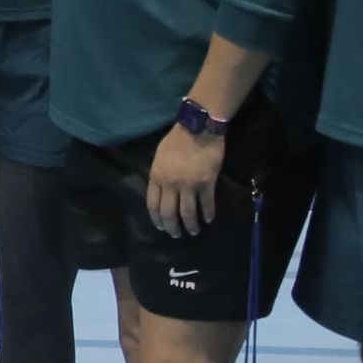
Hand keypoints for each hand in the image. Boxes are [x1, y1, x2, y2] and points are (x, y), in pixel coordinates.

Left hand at [147, 124, 225, 238]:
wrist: (198, 128)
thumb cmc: (177, 140)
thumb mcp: (160, 157)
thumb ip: (159, 175)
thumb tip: (161, 191)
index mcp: (156, 177)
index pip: (153, 205)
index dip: (157, 219)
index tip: (161, 227)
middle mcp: (171, 184)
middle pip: (169, 213)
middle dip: (172, 227)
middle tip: (176, 235)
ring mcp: (189, 184)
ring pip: (187, 213)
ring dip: (191, 225)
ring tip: (194, 231)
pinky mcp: (207, 183)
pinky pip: (206, 203)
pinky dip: (208, 214)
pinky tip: (209, 219)